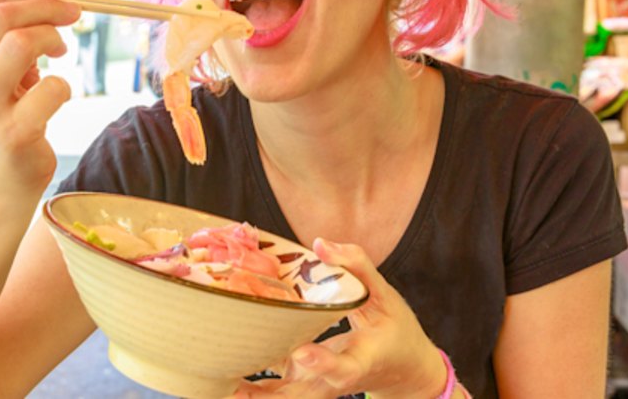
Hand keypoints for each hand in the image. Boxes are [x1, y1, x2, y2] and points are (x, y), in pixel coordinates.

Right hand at [0, 0, 80, 198]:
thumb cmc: (2, 120)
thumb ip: (6, 38)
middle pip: (1, 18)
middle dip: (46, 6)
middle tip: (74, 12)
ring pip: (21, 44)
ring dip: (53, 39)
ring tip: (61, 52)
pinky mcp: (12, 134)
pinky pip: (52, 88)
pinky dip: (63, 85)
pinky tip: (55, 95)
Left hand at [230, 240, 447, 398]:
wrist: (405, 370)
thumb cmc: (396, 330)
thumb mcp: (386, 296)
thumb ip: (358, 267)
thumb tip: (320, 243)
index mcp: (362, 359)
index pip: (344, 368)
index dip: (322, 363)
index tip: (300, 352)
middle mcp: (337, 380)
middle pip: (305, 395)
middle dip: (272, 395)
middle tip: (236, 387)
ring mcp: (320, 386)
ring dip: (255, 397)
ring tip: (222, 385)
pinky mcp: (307, 385)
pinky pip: (278, 392)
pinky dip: (254, 389)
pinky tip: (225, 381)